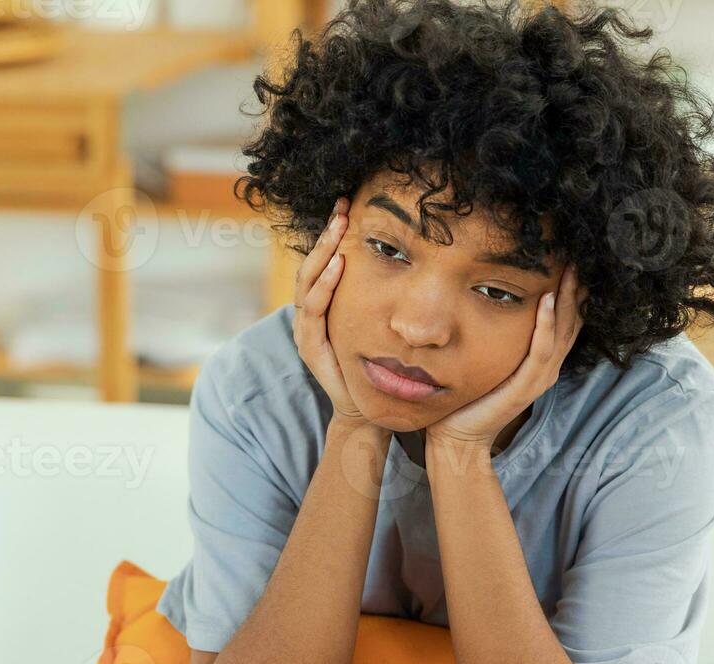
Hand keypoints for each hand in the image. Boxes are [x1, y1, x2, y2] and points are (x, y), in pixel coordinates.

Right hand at [293, 196, 365, 424]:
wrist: (366, 408)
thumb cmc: (375, 364)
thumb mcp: (378, 321)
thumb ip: (381, 293)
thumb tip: (407, 254)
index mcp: (325, 305)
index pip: (323, 262)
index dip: (332, 234)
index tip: (347, 205)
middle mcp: (311, 314)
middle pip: (311, 266)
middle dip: (326, 236)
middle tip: (342, 209)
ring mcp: (307, 331)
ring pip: (306, 283)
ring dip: (323, 254)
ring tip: (338, 231)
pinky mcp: (310, 348)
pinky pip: (312, 311)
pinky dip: (323, 286)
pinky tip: (337, 267)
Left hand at [424, 262, 584, 450]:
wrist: (459, 437)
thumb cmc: (470, 397)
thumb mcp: (491, 360)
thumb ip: (501, 338)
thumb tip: (490, 301)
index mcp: (542, 361)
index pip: (566, 320)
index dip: (572, 292)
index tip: (571, 260)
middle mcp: (548, 367)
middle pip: (572, 321)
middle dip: (577, 288)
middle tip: (579, 254)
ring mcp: (540, 377)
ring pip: (563, 331)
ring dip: (568, 298)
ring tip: (571, 269)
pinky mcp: (526, 385)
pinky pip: (542, 349)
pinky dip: (546, 323)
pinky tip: (547, 300)